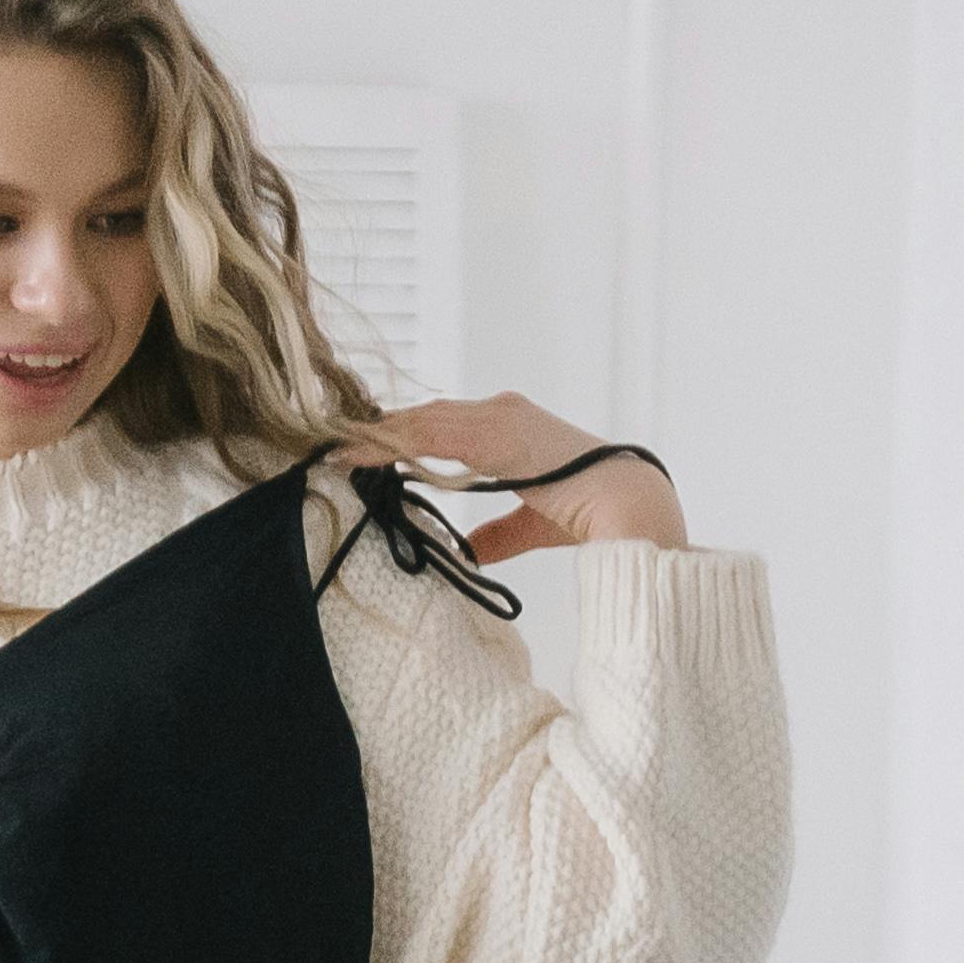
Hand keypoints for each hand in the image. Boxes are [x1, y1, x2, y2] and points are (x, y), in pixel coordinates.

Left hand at [335, 392, 684, 559]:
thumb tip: (470, 551)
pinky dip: (395, 444)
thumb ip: (498, 531)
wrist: (633, 509)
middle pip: (425, 416)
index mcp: (511, 426)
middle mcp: (504, 411)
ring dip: (377, 436)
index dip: (397, 437)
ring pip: (423, 421)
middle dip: (377, 431)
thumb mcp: (532, 525)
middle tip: (330, 446)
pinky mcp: (500, 435)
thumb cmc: (593, 515)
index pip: (440, 426)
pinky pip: (434, 436)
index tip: (357, 453)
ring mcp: (502, 418)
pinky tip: (363, 456)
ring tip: (334, 452)